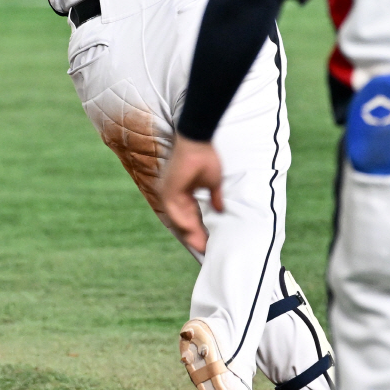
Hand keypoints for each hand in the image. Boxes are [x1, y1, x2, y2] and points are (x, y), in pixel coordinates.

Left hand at [159, 134, 223, 254]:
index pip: (190, 216)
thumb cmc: (205, 157)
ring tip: (200, 245)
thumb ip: (215, 197)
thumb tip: (220, 210)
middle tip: (204, 249)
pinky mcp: (168, 189)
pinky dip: (183, 221)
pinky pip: (173, 211)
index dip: (199, 229)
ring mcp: (169, 192)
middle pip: (183, 221)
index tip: (208, 242)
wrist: (198, 140)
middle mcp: (173, 194)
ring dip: (189, 232)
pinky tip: (192, 231)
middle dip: (194, 235)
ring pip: (177, 219)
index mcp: (182, 192)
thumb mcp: (213, 182)